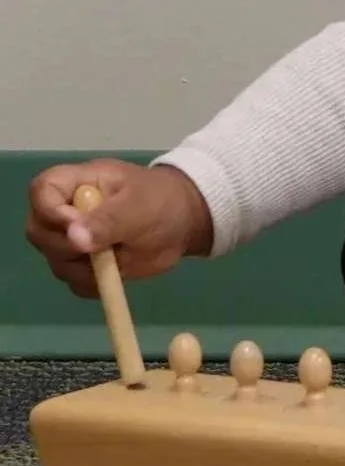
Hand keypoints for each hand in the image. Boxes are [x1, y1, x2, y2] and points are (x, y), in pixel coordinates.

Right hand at [26, 158, 212, 296]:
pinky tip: (119, 269)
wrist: (183, 223)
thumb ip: (108, 219)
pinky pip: (76, 282)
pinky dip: (96, 282)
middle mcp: (67, 211)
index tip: (73, 225)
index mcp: (79, 182)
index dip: (48, 209)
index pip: (42, 189)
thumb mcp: (140, 206)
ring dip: (85, 267)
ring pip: (55, 261)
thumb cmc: (161, 201)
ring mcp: (73, 240)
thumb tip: (74, 236)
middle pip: (39, 230)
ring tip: (120, 253)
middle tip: (104, 246)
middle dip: (68, 245)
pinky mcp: (83, 266)